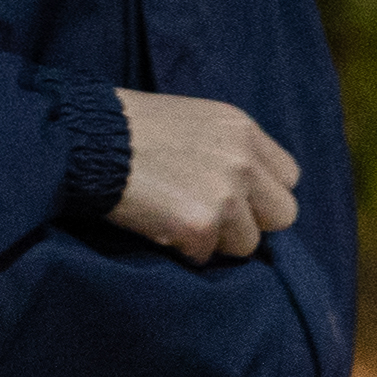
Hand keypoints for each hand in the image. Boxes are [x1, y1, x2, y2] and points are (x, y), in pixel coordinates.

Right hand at [109, 91, 300, 264]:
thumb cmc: (131, 129)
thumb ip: (229, 150)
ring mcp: (226, 195)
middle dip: (252, 221)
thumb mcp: (194, 121)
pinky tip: (158, 225)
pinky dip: (183, 250)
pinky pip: (206, 256)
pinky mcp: (200, 226)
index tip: (238, 196)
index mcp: (244, 131)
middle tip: (214, 217)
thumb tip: (249, 187)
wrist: (87, 140)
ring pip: (247, 244)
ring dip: (216, 240)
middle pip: (283, 214)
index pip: (289, 177)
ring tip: (178, 217)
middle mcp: (244, 161)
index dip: (263, 192)